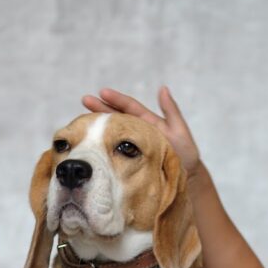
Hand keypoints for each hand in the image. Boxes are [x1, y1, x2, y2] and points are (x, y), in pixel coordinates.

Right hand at [82, 86, 200, 179]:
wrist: (185, 179)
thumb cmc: (185, 155)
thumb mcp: (180, 131)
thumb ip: (171, 111)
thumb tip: (163, 88)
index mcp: (145, 122)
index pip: (128, 107)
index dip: (116, 100)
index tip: (102, 92)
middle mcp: (135, 131)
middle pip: (115, 117)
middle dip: (100, 108)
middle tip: (85, 100)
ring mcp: (130, 146)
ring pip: (111, 132)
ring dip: (98, 125)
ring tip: (82, 119)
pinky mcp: (127, 160)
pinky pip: (113, 151)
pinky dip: (102, 145)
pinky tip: (90, 143)